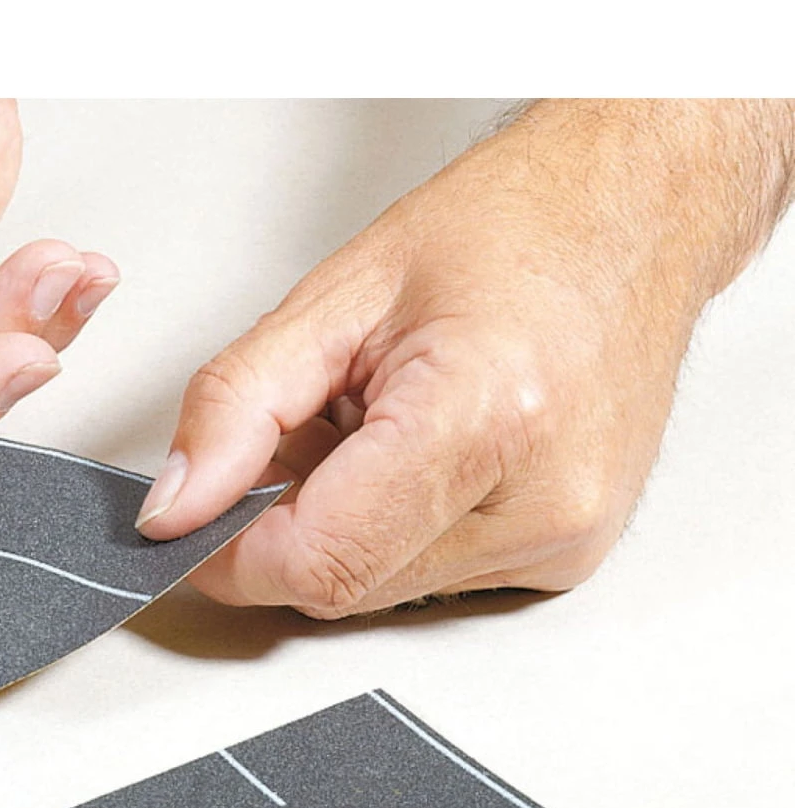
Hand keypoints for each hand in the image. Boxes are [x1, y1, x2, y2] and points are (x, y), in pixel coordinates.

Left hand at [137, 100, 794, 616]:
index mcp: (485, 420)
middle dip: (284, 526)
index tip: (194, 517)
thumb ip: (235, 407)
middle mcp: (541, 501)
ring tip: (373, 428)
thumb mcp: (334, 296)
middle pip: (342, 585)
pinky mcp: (566, 556)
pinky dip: (392, 529)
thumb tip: (174, 506)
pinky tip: (416, 456)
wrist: (633, 218)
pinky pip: (429, 575)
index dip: (229, 553)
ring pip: (379, 590)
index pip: (317, 562)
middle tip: (303, 431)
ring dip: (340, 526)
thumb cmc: (510, 229)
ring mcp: (564, 539)